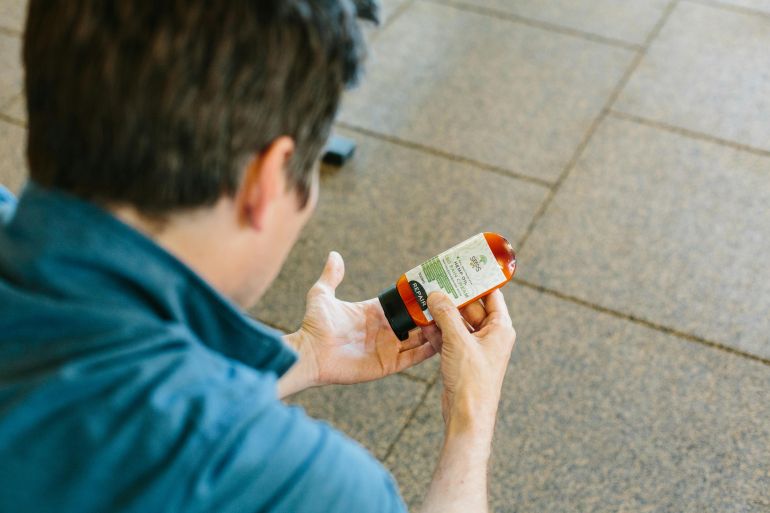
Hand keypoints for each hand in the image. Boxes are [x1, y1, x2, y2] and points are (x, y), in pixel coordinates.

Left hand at [280, 252, 437, 394]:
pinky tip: (445, 341)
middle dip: (431, 314)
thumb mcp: (322, 295)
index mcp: (373, 312)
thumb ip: (331, 276)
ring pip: (419, 339)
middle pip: (415, 321)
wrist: (310, 354)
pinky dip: (429, 350)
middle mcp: (384, 330)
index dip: (417, 297)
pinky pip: (414, 357)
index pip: (402, 303)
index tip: (434, 287)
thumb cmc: (314, 326)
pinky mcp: (389, 364)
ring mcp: (388, 348)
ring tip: (454, 321)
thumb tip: (334, 255)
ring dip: (435, 331)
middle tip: (452, 303)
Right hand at [427, 289, 515, 433]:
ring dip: (442, 314)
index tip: (463, 268)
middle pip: (471, 308)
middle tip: (435, 282)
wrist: (467, 416)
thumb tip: (436, 294)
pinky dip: (438, 330)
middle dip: (453, 297)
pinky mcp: (461, 359)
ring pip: (457, 323)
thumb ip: (446, 314)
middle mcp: (490, 336)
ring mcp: (475, 348)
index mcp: (500, 329)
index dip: (478, 282)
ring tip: (425, 299)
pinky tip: (423, 322)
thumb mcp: (458, 341)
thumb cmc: (472, 380)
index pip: (492, 296)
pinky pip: (449, 337)